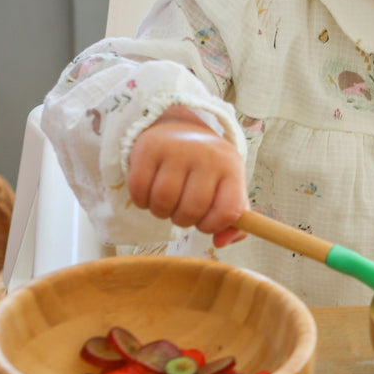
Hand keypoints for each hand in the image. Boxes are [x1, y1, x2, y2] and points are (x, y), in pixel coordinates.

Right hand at [127, 106, 247, 247]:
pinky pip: (139, 190)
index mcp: (231, 168)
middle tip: (180, 211)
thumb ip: (233, 222)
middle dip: (183, 220)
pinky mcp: (149, 147)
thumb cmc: (206, 170)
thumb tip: (220, 242)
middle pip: (191, 210)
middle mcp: (207, 156)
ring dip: (160, 212)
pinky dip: (141, 201)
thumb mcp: (228, 189)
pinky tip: (149, 194)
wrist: (180, 130)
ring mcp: (178, 149)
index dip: (213, 226)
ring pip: (163, 202)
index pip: (228, 211)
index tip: (204, 224)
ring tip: (166, 203)